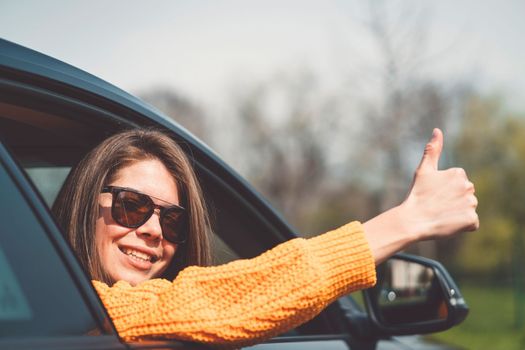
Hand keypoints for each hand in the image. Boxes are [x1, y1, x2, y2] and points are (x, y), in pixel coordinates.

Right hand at [363, 128, 478, 263]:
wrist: (413, 220)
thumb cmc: (416, 195)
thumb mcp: (423, 170)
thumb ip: (433, 150)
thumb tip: (437, 130)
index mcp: (458, 173)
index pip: (457, 183)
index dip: (445, 191)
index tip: (433, 194)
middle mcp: (468, 187)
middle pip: (465, 195)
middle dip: (453, 200)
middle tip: (436, 205)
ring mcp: (471, 204)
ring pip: (468, 208)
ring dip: (457, 213)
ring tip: (441, 214)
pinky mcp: (472, 220)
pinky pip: (471, 223)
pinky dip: (461, 225)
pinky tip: (448, 223)